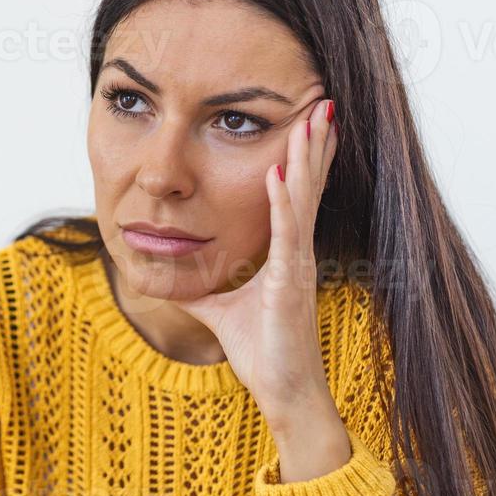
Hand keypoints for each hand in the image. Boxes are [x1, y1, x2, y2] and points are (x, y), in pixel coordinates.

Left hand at [176, 97, 338, 425]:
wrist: (284, 394)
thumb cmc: (263, 355)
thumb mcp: (219, 312)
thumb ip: (201, 290)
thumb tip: (172, 278)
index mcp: (286, 255)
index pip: (296, 195)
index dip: (303, 159)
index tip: (308, 122)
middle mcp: (298, 253)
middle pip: (307, 186)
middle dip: (313, 144)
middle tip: (323, 101)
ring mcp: (298, 266)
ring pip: (302, 201)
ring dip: (305, 159)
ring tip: (312, 121)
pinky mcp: (291, 284)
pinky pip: (287, 236)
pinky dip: (282, 204)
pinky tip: (278, 175)